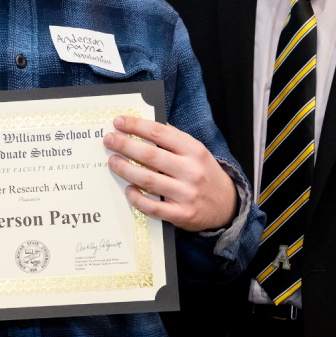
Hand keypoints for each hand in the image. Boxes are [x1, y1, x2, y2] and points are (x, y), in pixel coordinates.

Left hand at [103, 115, 239, 231]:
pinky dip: (137, 198)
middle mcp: (191, 170)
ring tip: (112, 161)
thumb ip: (173, 138)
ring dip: (126, 169)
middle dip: (125, 145)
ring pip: (148, 180)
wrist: (227, 204)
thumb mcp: (195, 151)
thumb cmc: (203, 173)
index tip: (118, 122)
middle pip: (150, 155)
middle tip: (108, 140)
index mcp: (194, 150)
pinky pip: (153, 207)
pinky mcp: (182, 214)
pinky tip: (128, 189)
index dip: (136, 126)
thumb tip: (142, 124)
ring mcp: (187, 194)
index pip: (160, 132)